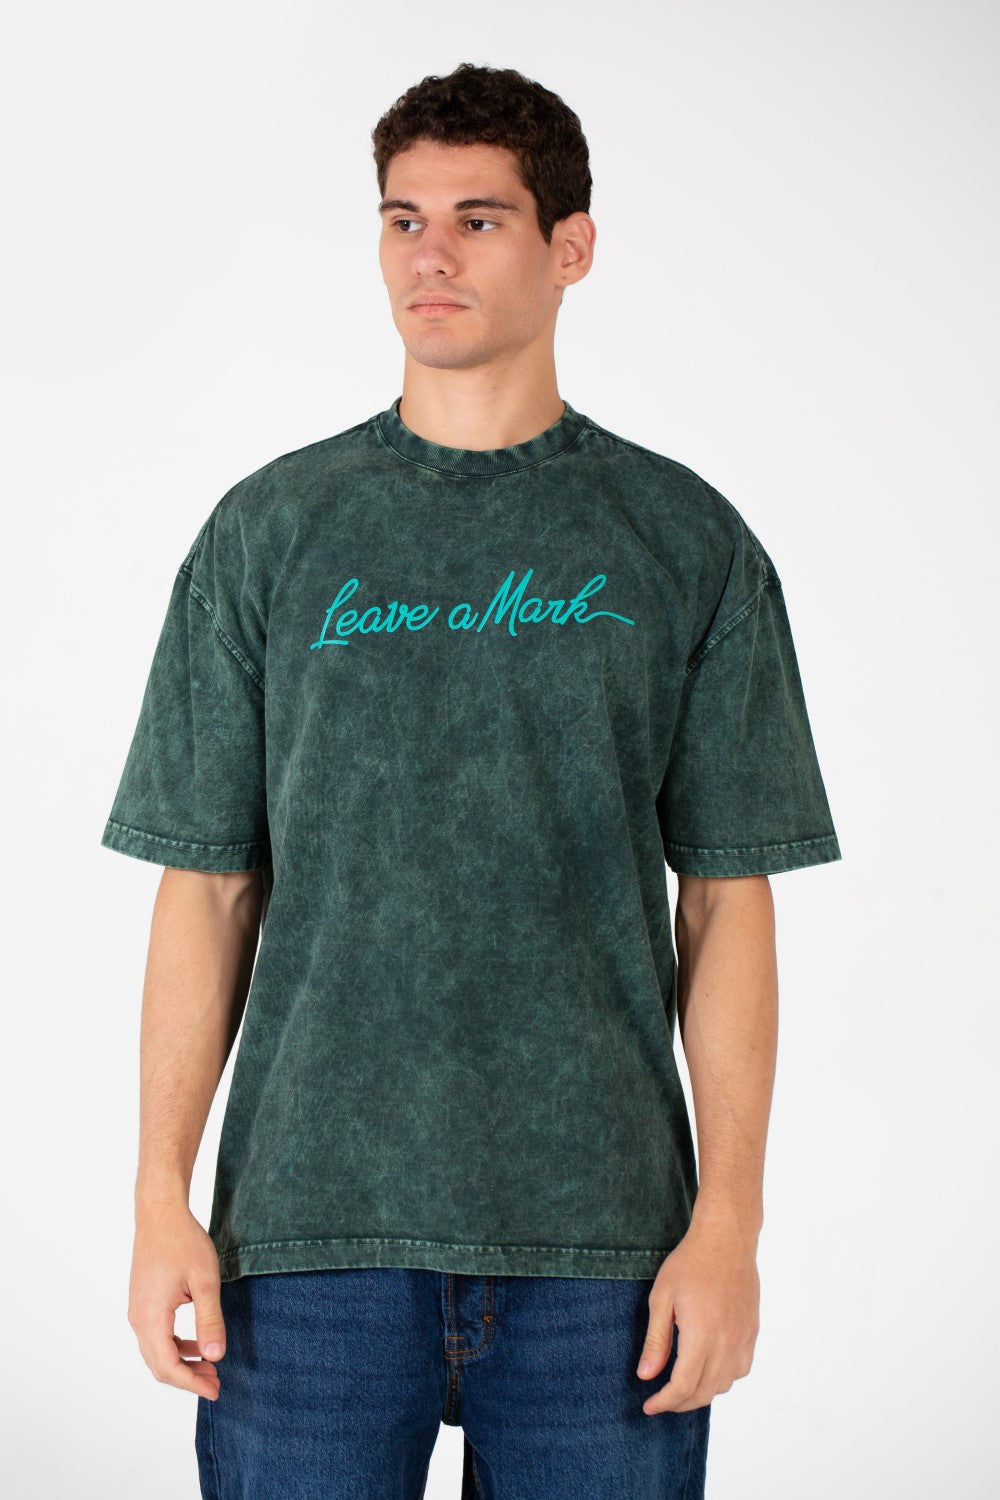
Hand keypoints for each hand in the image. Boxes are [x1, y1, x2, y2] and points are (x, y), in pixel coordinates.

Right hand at [128, 1203, 225, 1400]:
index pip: (168, 1367)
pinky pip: (156, 1336)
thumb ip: (210, 1320)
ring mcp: (138, 1311)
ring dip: (182, 1363)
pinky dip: (175, 1347)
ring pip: (156, 1352)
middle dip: (188, 1378)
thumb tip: (215, 1357)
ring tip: (210, 1366)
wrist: (160, 1213)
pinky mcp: (143, 1303)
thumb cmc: (183, 1241)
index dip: (192, 1384)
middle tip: (217, 1383)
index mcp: (151, 1317)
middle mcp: (138, 1319)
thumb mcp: (205, 1280)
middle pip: (159, 1365)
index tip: (216, 1391)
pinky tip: (197, 1344)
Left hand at [636, 1222, 759, 1413]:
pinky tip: (708, 1370)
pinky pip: (740, 1369)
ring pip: (724, 1385)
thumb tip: (646, 1376)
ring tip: (681, 1386)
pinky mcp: (752, 1331)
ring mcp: (743, 1338)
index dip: (665, 1402)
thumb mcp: (661, 1298)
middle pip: (704, 1392)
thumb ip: (656, 1340)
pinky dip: (723, 1379)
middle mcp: (727, 1341)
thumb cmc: (690, 1263)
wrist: (726, 1239)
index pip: (684, 1386)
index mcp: (701, 1334)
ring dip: (702, 1393)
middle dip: (680, 1403)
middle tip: (661, 1400)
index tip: (649, 1406)